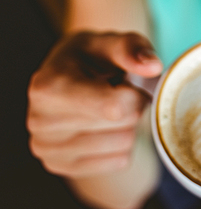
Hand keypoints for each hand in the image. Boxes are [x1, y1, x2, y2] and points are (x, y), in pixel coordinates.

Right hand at [27, 31, 162, 178]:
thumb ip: (132, 48)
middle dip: (132, 105)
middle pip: (122, 124)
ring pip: (123, 145)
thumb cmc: (90, 57)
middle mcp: (40, 121)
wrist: (65, 79)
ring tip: (109, 107)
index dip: (134, 92)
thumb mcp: (108, 41)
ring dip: (128, 125)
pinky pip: (118, 162)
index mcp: (48, 85)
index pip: (114, 107)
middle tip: (117, 91)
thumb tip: (153, 67)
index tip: (128, 80)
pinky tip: (102, 126)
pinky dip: (120, 144)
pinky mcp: (59, 166)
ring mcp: (47, 148)